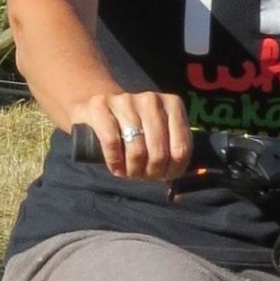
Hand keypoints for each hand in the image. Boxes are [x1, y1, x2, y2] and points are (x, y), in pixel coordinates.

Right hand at [69, 90, 190, 180]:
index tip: (162, 175)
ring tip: (128, 172)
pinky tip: (115, 167)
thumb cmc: (133, 127)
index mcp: (172, 104)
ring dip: (132, 170)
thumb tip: (179, 181)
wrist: (98, 106)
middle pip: (159, 152)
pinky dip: (114, 161)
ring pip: (137, 149)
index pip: (181, 149)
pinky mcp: (99, 106)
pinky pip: (112, 143)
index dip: (171, 170)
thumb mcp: (159, 133)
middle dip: (151, 172)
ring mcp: (125, 101)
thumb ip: (173, 150)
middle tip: (142, 176)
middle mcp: (151, 100)